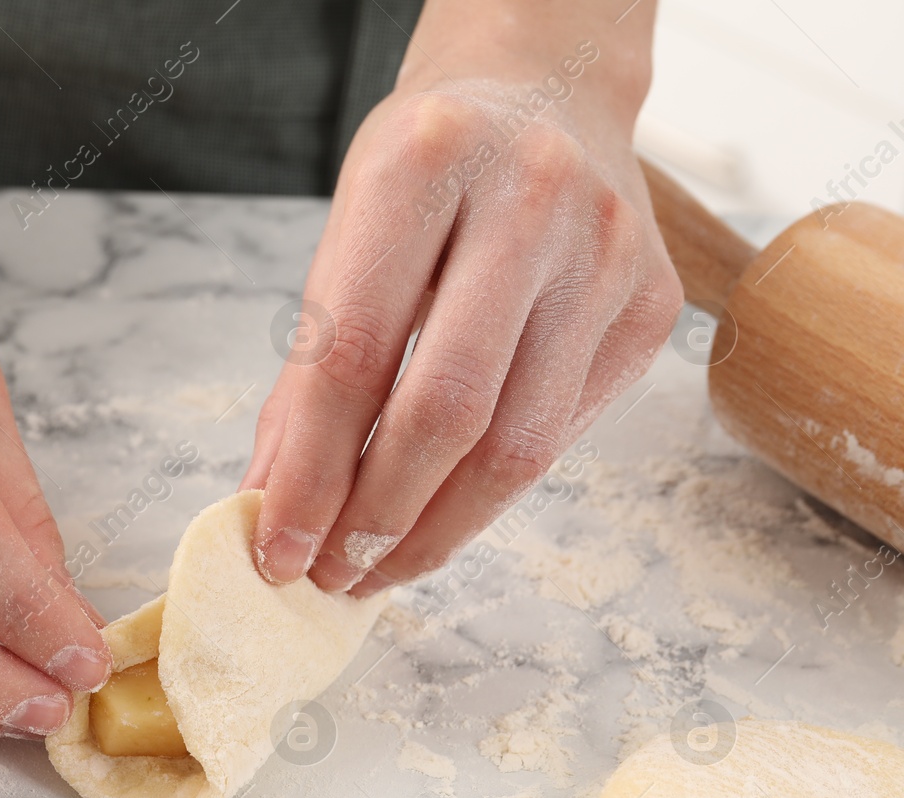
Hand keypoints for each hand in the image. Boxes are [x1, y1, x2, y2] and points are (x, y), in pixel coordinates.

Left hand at [243, 4, 681, 594]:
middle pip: (447, 409)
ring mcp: (607, 253)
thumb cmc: (427, 171)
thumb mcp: (345, 234)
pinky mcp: (654, 304)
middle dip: (378, 518)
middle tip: (333, 573)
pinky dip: (494, 491)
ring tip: (379, 567)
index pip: (351, 355)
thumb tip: (277, 500)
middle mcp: (531, 199)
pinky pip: (564, 434)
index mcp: (423, 165)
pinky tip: (446, 512)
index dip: (311, 473)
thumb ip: (309, 368)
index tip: (277, 547)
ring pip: (520, 444)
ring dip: (438, 530)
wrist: (547, 89)